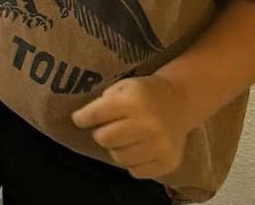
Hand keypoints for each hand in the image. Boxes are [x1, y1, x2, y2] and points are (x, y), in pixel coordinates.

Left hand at [71, 74, 190, 178]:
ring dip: (116, 149)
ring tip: (122, 139)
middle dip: (100, 134)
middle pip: (106, 139)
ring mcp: (160, 146)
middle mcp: (148, 125)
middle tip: (104, 129)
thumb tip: (84, 121)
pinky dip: (131, 162)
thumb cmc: (144, 93)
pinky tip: (136, 149)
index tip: (78, 120)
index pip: (97, 114)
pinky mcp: (168, 162)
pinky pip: (137, 171)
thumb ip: (104, 102)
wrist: (180, 102)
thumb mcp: (123, 87)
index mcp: (133, 101)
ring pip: (119, 158)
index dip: (83, 118)